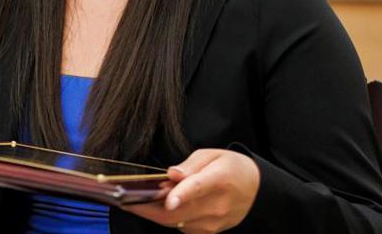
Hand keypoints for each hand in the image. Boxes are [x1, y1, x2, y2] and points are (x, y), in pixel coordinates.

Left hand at [124, 149, 259, 232]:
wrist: (257, 190)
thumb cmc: (232, 167)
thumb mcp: (213, 155)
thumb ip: (190, 165)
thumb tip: (171, 174)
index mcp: (219, 179)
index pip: (197, 188)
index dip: (180, 194)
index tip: (166, 198)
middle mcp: (217, 205)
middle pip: (178, 212)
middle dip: (147, 207)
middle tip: (124, 198)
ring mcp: (214, 222)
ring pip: (175, 222)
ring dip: (154, 212)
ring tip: (137, 198)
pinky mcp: (209, 231)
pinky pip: (181, 227)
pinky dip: (167, 217)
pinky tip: (158, 206)